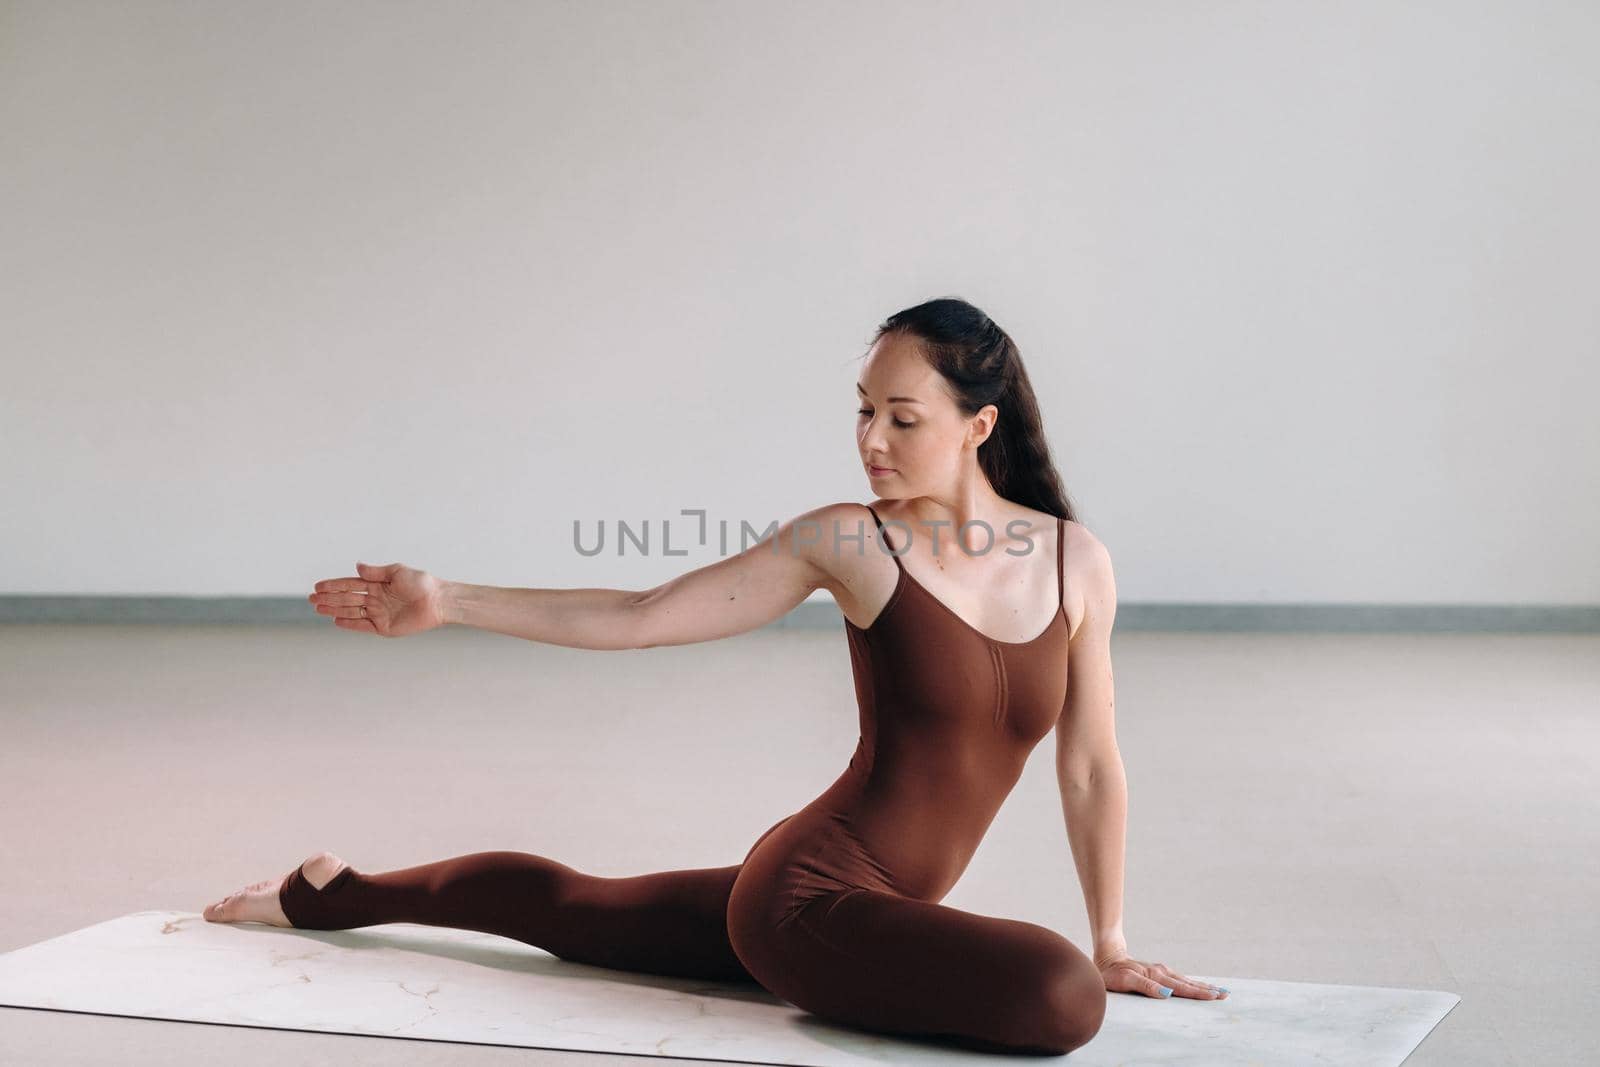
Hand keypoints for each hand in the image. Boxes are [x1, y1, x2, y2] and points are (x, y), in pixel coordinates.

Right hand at [307, 561, 445, 637]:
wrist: (437, 601)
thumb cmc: (421, 583)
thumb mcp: (397, 572)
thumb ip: (375, 572)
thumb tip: (357, 566)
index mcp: (377, 584)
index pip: (350, 584)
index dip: (334, 586)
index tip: (317, 586)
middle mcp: (375, 599)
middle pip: (347, 598)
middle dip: (329, 598)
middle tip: (310, 599)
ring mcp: (379, 614)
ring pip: (351, 611)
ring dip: (334, 609)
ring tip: (317, 608)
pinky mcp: (384, 628)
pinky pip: (362, 625)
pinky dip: (349, 623)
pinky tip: (335, 620)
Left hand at [1097, 954, 1228, 1000]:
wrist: (1106, 957)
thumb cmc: (1112, 973)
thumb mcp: (1125, 981)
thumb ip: (1146, 987)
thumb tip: (1167, 994)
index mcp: (1157, 976)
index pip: (1182, 988)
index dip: (1199, 993)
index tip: (1216, 996)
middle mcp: (1162, 972)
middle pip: (1188, 984)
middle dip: (1207, 990)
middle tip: (1226, 994)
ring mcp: (1160, 971)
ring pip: (1185, 981)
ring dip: (1202, 986)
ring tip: (1218, 991)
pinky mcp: (1157, 972)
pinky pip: (1179, 979)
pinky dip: (1191, 984)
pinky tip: (1196, 986)